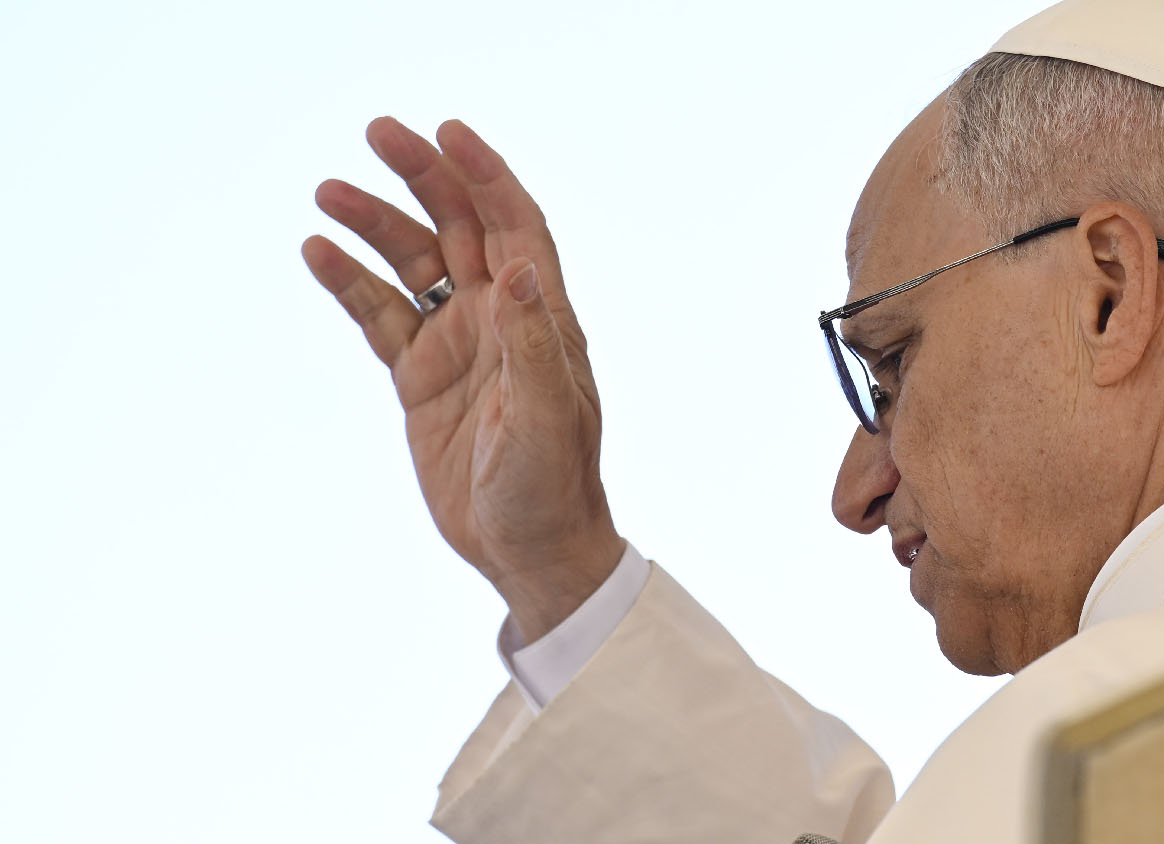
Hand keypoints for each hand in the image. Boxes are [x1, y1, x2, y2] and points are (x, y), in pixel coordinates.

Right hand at [302, 118, 624, 641]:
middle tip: (378, 132)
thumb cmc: (552, 487)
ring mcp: (457, 345)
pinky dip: (351, 282)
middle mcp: (500, 320)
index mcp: (542, 319)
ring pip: (413, 264)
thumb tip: (521, 267)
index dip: (487, 175)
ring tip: (327, 190)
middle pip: (460, 226)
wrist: (528, 549)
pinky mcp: (420, 378)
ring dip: (375, 224)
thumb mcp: (545, 416)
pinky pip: (381, 315)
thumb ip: (534, 342)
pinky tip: (316, 251)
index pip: (516, 226)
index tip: (449, 132)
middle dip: (424, 177)